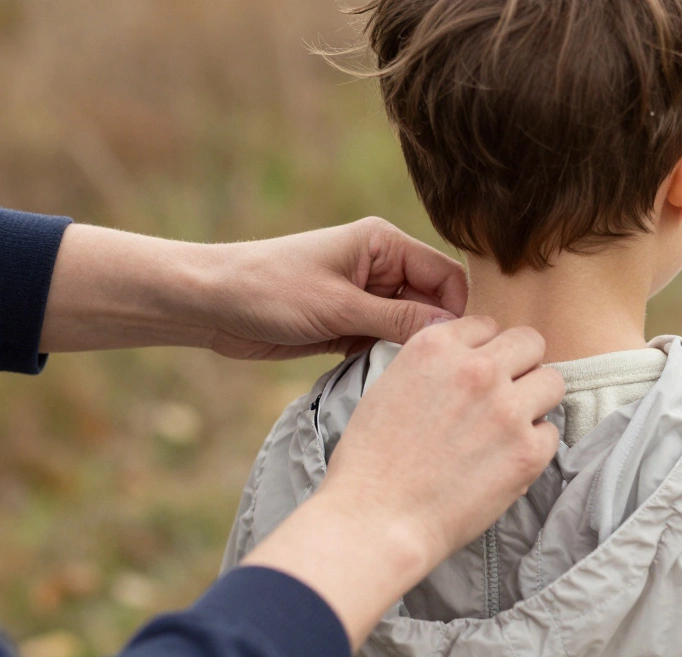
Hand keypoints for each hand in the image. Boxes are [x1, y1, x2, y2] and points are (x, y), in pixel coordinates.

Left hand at [205, 217, 466, 359]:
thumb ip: (399, 320)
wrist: (210, 304)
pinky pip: (386, 342)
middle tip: (441, 374)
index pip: (446, 276)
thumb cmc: (269, 291)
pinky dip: (387, 360)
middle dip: (436, 337)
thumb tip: (455, 331)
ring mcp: (366, 297)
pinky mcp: (350, 323)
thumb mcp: (339, 307)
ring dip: (409, 352)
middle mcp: (382, 267)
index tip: (465, 352)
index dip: (460, 312)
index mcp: (384, 244)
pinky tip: (386, 380)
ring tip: (412, 380)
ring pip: (411, 328)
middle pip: (434, 303)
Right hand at [243, 317, 564, 646]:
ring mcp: (507, 409)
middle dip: (520, 366)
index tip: (478, 374)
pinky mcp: (528, 451)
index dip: (485, 350)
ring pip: (552, 381)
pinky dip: (533, 447)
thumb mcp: (390, 386)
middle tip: (504, 396)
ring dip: (535, 401)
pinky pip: (551, 433)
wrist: (375, 521)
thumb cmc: (372, 462)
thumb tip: (469, 357)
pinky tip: (504, 462)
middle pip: (530, 342)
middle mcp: (477, 369)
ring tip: (510, 427)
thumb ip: (435, 364)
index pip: (487, 324)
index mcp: (436, 347)